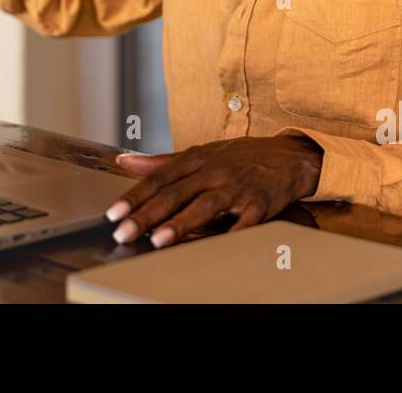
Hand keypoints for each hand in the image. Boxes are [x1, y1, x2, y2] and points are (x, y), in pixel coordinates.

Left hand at [105, 136, 323, 248]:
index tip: (113, 213)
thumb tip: (125, 161)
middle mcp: (213, 171)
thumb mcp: (201, 153)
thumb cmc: (240, 157)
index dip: (134, 196)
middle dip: (146, 214)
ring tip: (157, 240)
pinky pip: (242, 222)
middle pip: (174, 193)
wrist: (288, 156)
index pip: (158, 178)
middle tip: (123, 232)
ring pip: (203, 206)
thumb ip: (162, 162)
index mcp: (196, 159)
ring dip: (179, 224)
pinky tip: (212, 249)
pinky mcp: (259, 203)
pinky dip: (228, 235)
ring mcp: (236, 187)